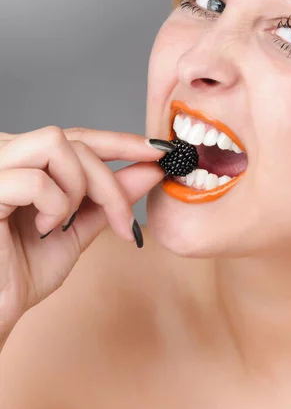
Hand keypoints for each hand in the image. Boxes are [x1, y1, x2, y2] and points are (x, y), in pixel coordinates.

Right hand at [0, 126, 169, 338]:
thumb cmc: (20, 272)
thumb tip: (150, 170)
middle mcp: (7, 153)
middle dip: (109, 182)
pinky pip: (36, 180)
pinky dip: (54, 206)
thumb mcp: (77, 228)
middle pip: (76, 140)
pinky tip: (45, 228)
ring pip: (57, 144)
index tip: (158, 151)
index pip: (77, 136)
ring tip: (63, 223)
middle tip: (123, 223)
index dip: (120, 140)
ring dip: (78, 187)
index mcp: (26, 160)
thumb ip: (109, 198)